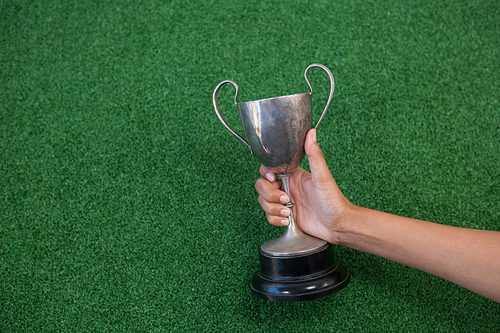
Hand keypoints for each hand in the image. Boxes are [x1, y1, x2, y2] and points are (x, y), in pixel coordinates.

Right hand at [255, 129, 352, 244]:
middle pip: (261, 186)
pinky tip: (288, 220)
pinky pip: (269, 216)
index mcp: (293, 174)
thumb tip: (311, 132)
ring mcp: (284, 202)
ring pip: (263, 202)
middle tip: (285, 199)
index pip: (269, 168)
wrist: (338, 225)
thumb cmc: (334, 200)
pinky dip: (275, 219)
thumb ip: (314, 154)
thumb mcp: (323, 176)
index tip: (272, 178)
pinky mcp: (285, 216)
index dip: (266, 173)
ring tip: (288, 212)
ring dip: (272, 209)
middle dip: (269, 194)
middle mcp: (287, 186)